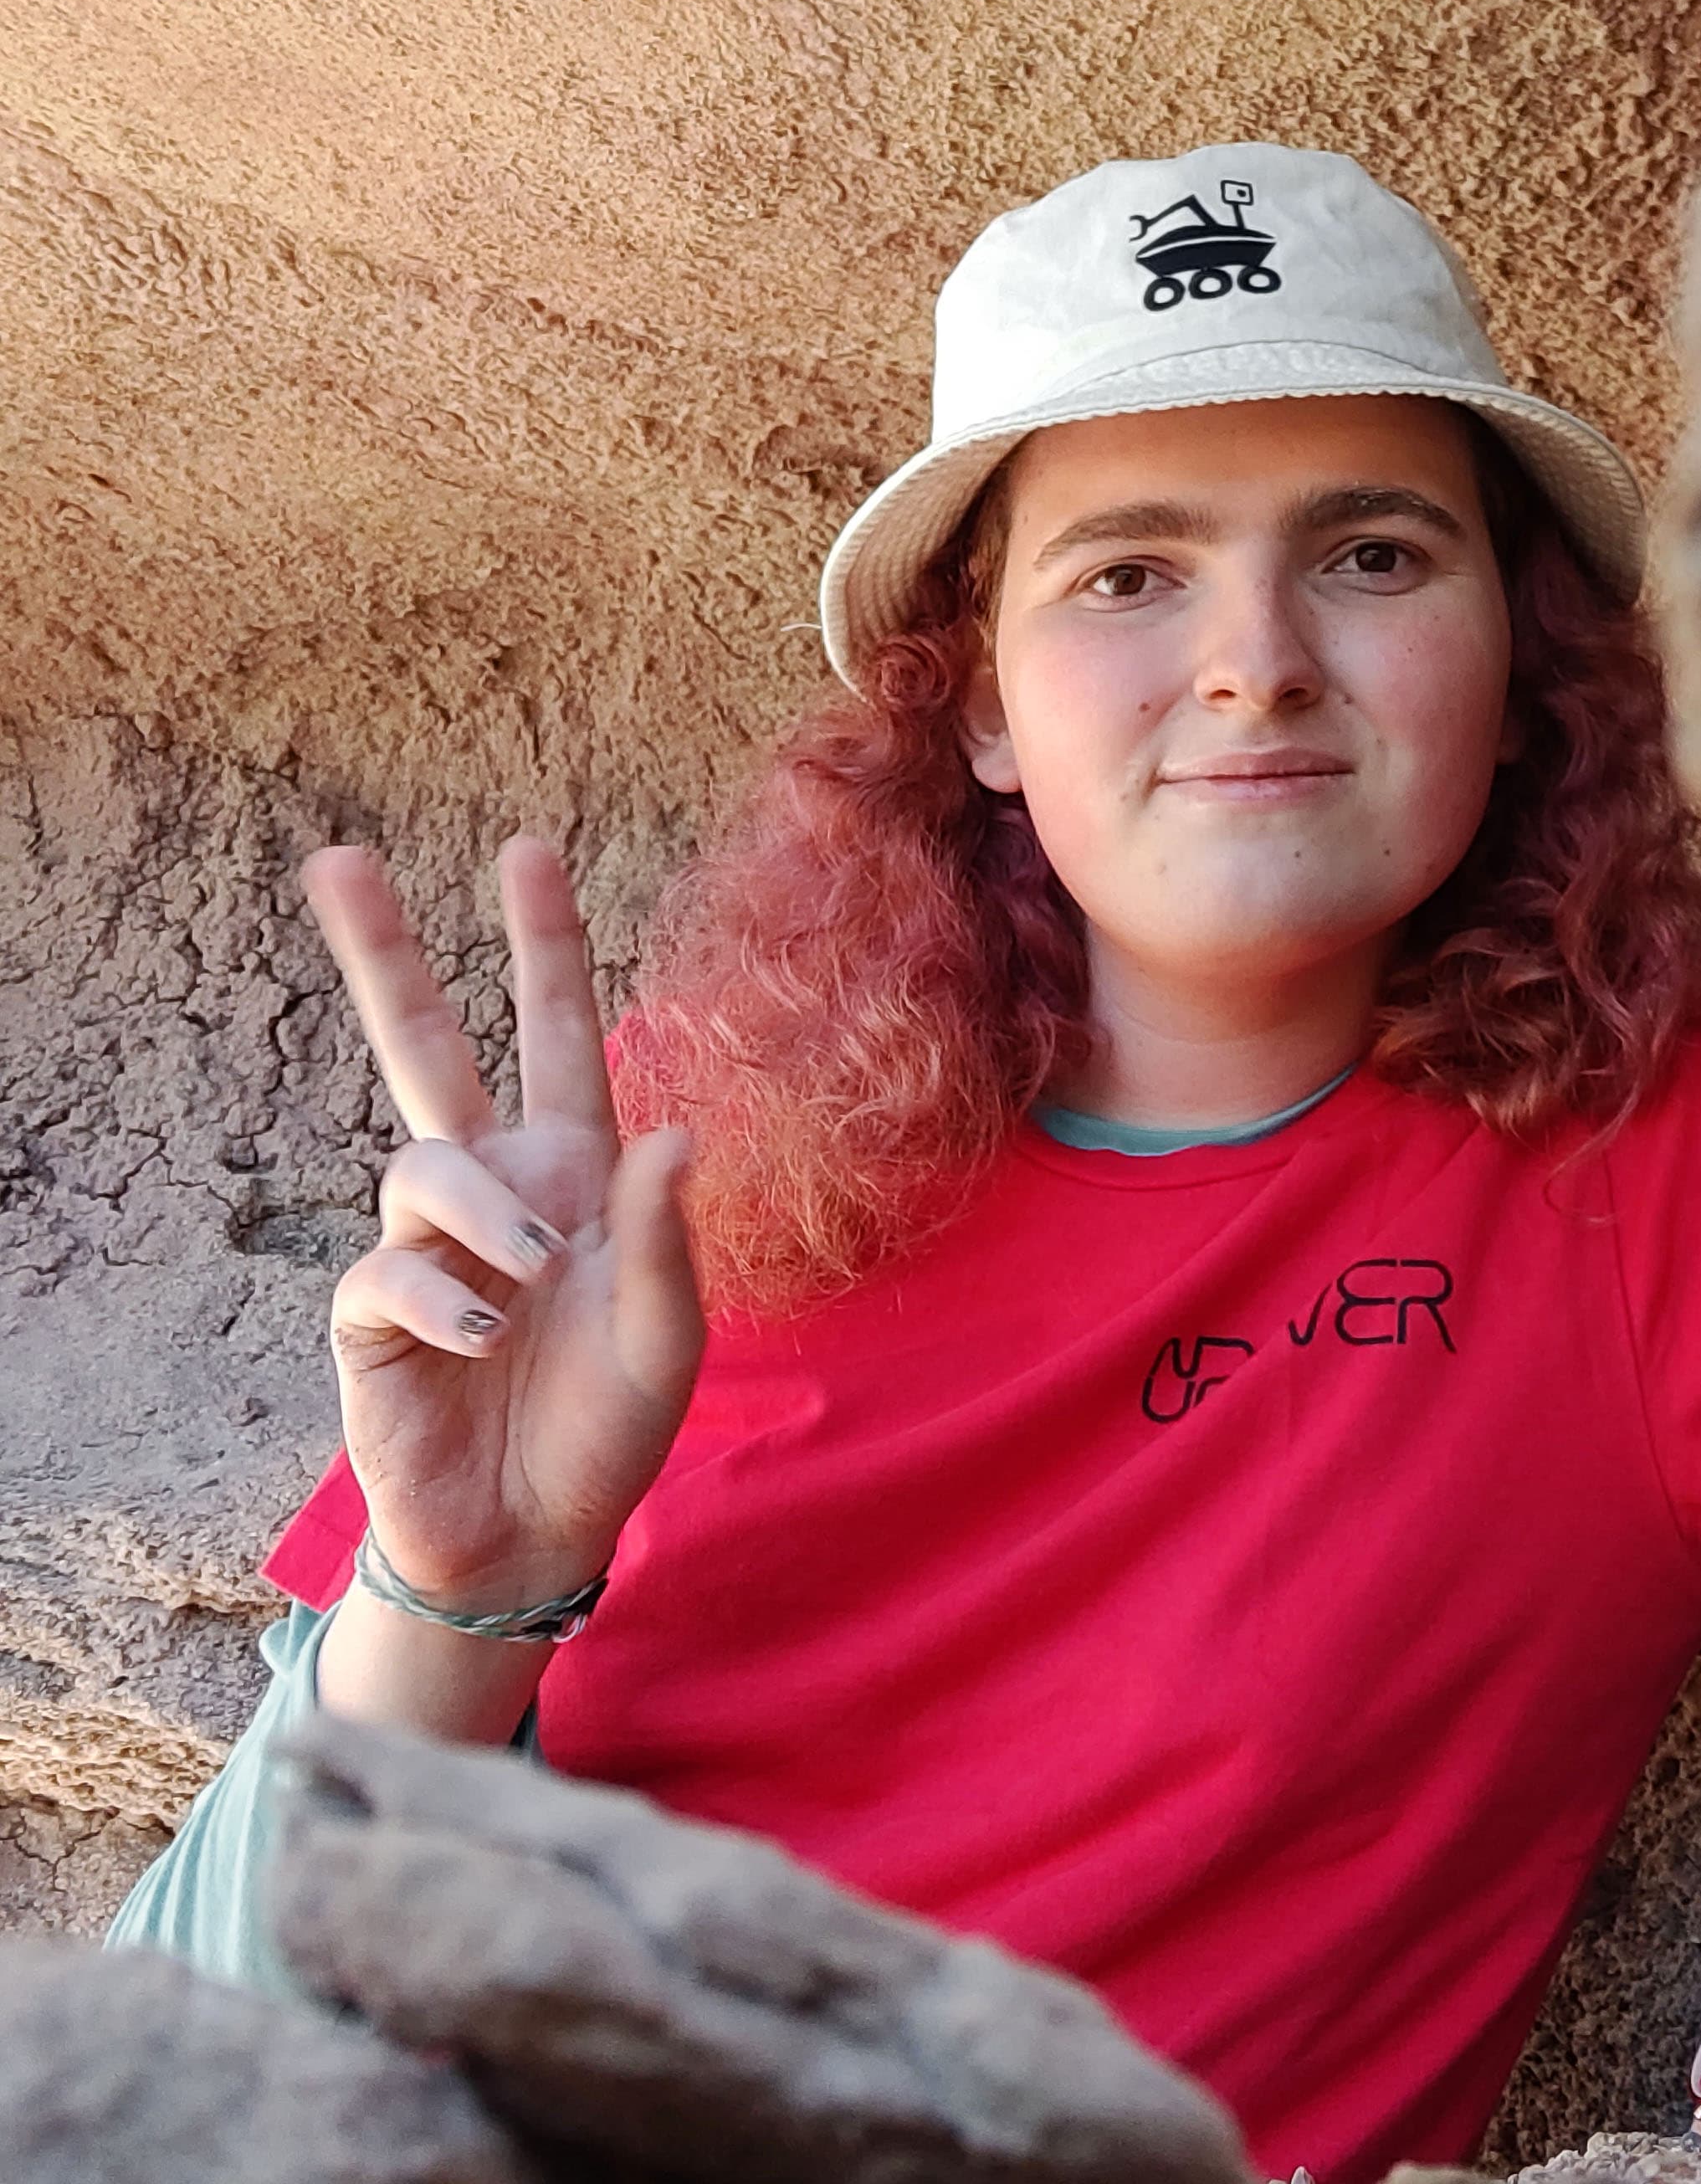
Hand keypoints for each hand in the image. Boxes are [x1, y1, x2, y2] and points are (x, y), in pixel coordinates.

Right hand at [303, 836, 702, 1620]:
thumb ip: (666, 1235)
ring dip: (484, 1213)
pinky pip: (389, 1270)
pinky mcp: (371, 1318)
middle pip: (422, 1047)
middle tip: (340, 858)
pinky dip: (445, 1298)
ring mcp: (427, 1248)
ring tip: (532, 1278)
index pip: (555, 1035)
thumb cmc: (609, 1425)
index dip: (545, 946)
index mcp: (574, 1173)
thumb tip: (678, 1127)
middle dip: (386, 955)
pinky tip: (488, 1341)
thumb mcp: (667, 1332)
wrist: (536, 1532)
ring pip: (423, 1163)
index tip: (526, 850)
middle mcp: (494, 1191)